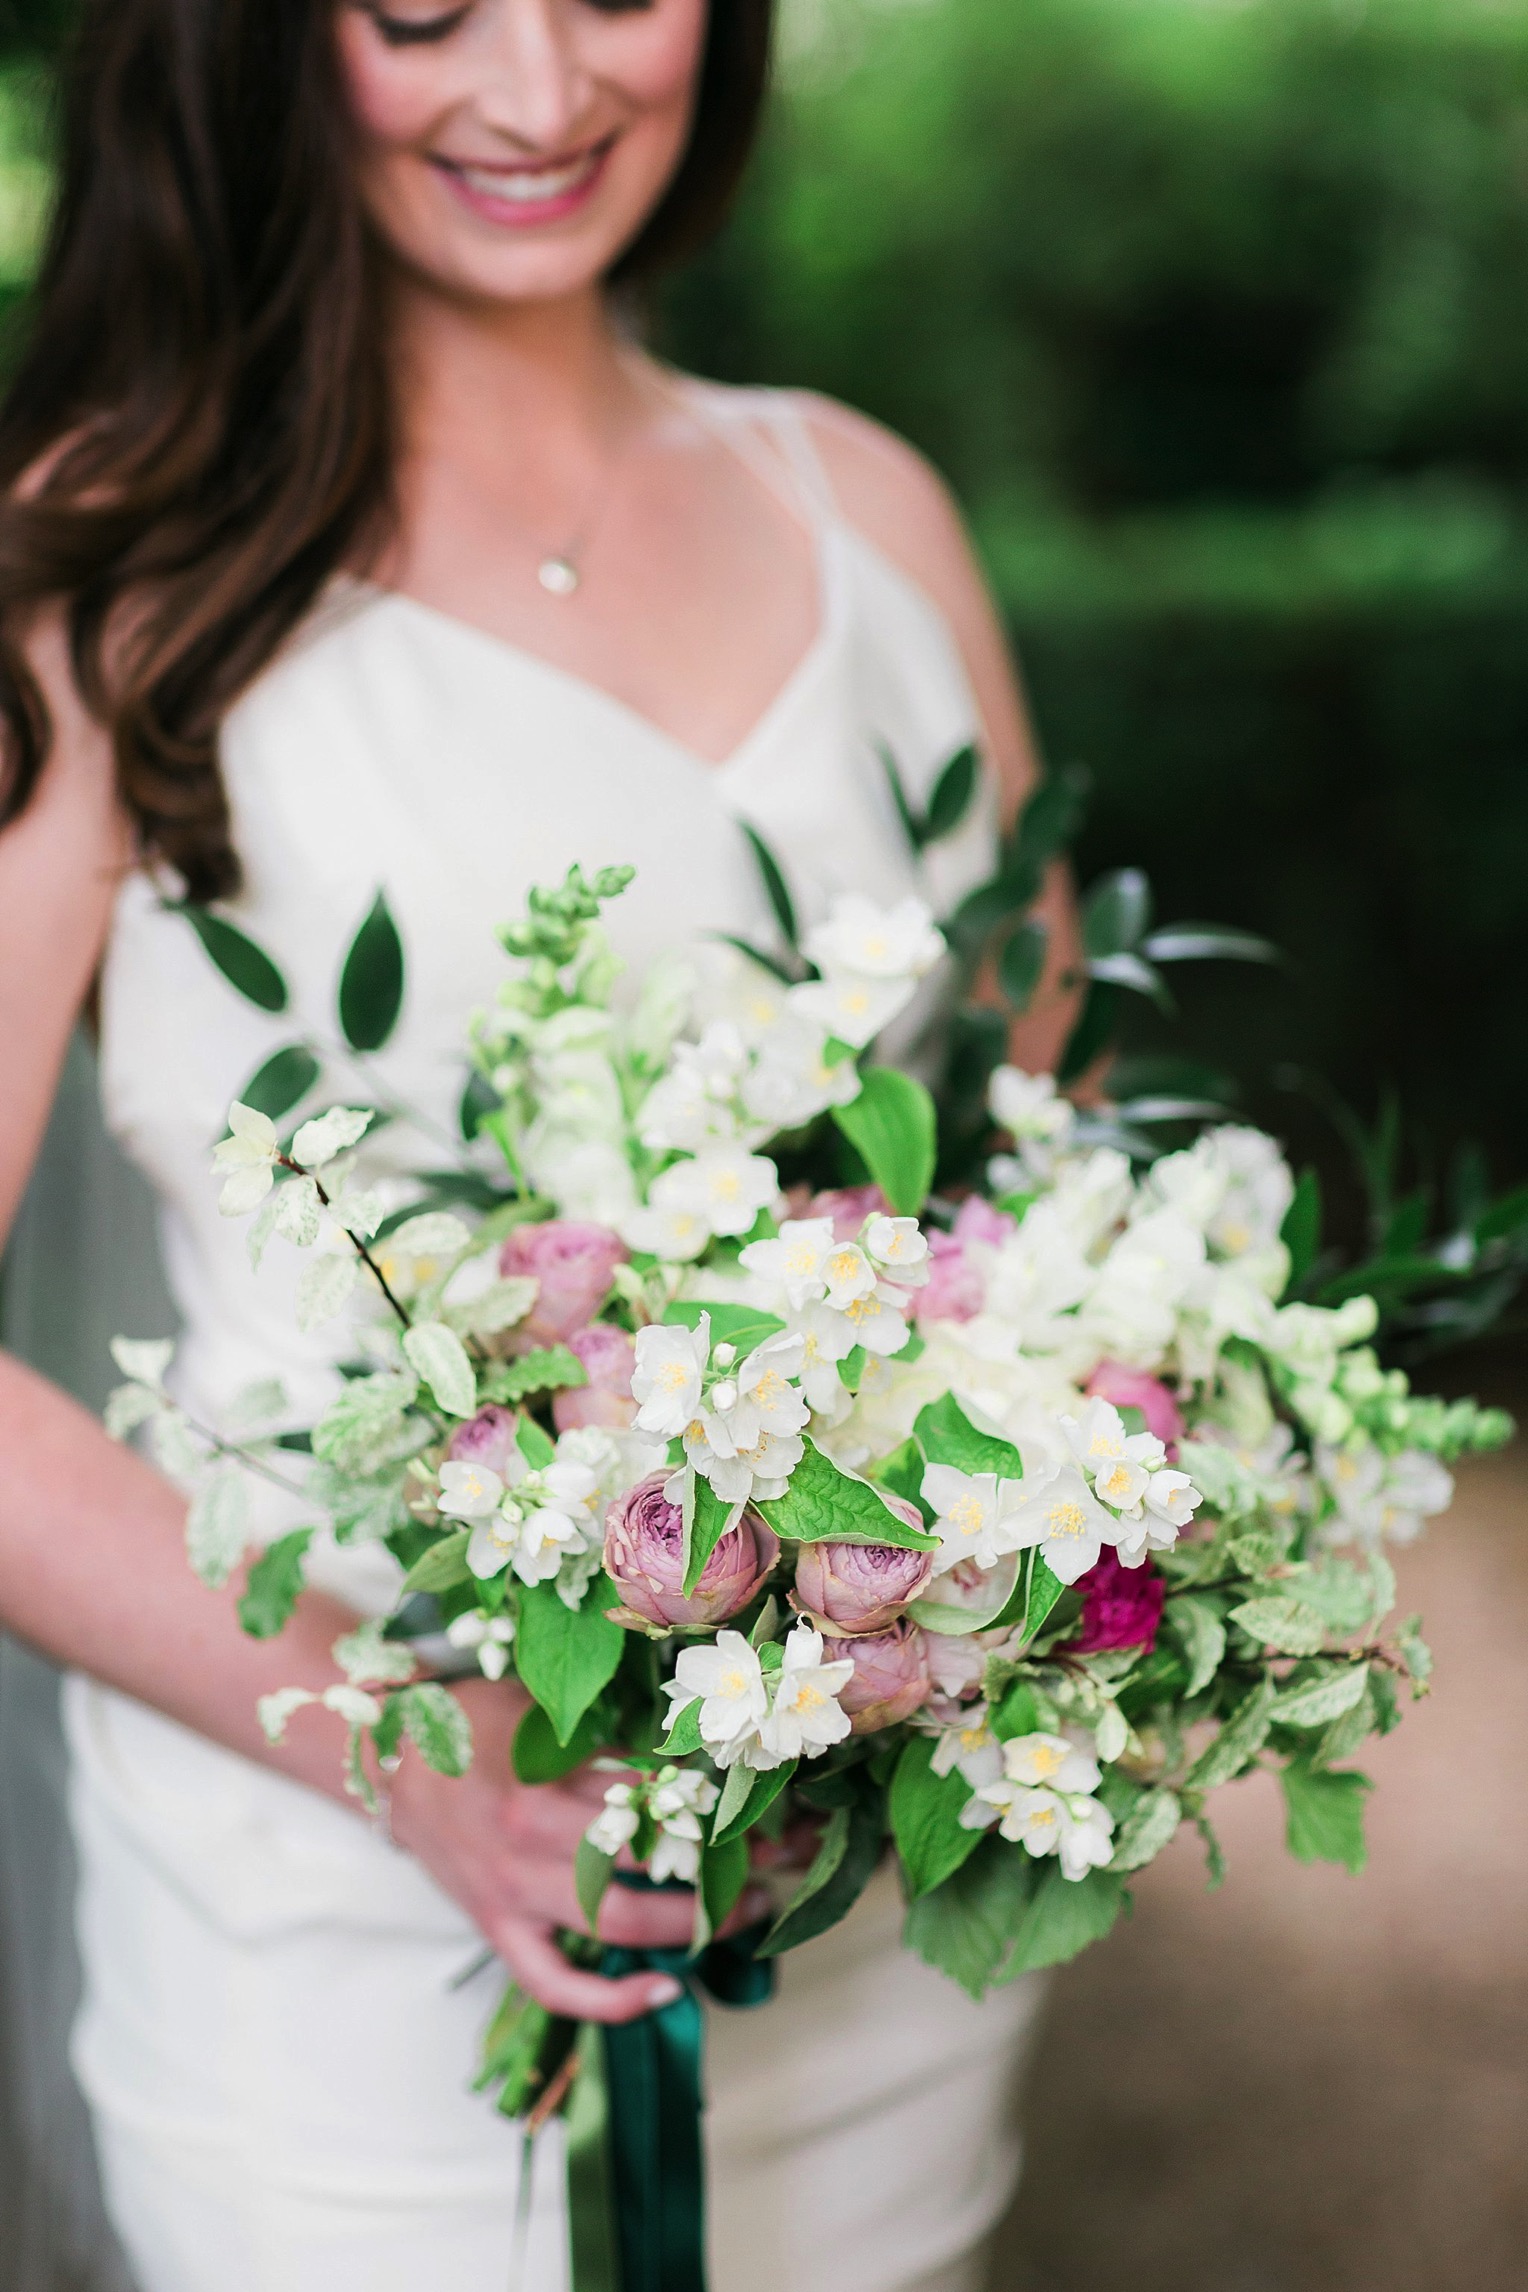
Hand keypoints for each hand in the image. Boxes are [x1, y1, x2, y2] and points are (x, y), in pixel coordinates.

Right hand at [388, 1675, 767, 2023]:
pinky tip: (665, 1993)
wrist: (392, 1761)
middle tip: (773, 1861)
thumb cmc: (476, 1722)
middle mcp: (530, 1846)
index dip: (716, 1806)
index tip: (767, 1806)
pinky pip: (555, 1984)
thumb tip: (700, 1746)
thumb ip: (609, 1732)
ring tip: (743, 1912)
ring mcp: (513, 1896)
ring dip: (691, 1925)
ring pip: (617, 1925)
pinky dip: (611, 2001)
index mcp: (545, 1783)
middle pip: (647, 1869)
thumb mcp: (543, 1711)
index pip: (653, 1798)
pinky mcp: (499, 1931)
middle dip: (720, 1869)